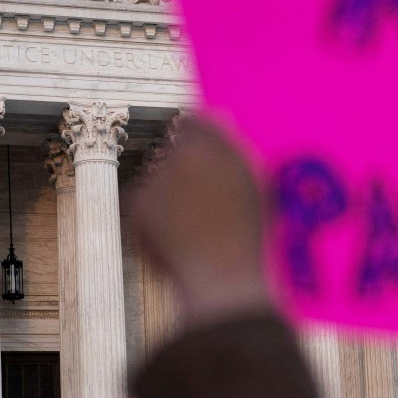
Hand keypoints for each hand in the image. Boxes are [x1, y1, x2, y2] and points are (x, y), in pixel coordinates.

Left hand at [131, 117, 273, 327]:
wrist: (223, 280)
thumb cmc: (250, 240)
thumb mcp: (259, 190)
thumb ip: (237, 151)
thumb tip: (219, 117)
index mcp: (221, 146)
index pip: (197, 121)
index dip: (198, 138)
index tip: (202, 156)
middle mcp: (185, 152)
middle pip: (176, 150)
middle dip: (184, 170)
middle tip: (200, 202)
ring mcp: (158, 177)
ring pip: (161, 180)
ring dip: (172, 197)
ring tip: (196, 231)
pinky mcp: (139, 201)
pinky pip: (146, 204)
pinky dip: (156, 220)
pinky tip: (177, 241)